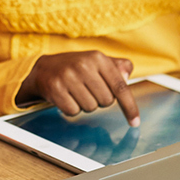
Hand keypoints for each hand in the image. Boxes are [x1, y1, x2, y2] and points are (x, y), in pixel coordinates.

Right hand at [16, 52, 140, 126]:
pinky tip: (66, 97)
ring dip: (85, 105)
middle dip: (100, 100)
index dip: (129, 106)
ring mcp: (68, 76)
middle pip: (106, 101)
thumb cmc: (76, 68)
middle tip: (89, 90)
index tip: (134, 122)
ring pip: (90, 108)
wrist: (44, 69)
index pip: (120, 87)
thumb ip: (118, 67)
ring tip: (76, 93)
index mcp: (98, 58)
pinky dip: (71, 108)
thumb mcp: (98, 62)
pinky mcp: (55, 88)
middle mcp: (84, 65)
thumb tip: (127, 76)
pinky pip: (73, 111)